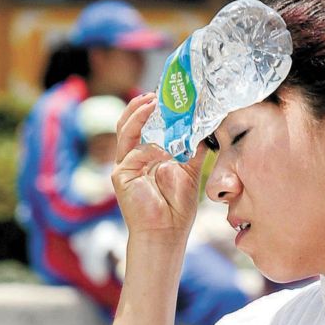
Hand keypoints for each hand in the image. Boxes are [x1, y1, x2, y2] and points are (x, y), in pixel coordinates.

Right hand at [112, 93, 207, 238]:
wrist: (166, 232)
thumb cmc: (177, 207)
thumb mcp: (190, 171)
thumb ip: (193, 150)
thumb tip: (203, 128)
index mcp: (149, 155)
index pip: (147, 126)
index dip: (155, 110)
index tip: (169, 96)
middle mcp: (135, 157)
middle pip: (130, 123)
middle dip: (141, 105)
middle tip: (156, 93)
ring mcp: (126, 165)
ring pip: (126, 131)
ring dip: (139, 115)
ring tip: (152, 102)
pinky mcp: (121, 175)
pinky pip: (134, 152)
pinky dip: (150, 147)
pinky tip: (165, 150)